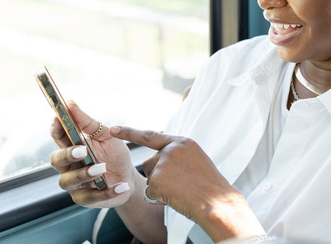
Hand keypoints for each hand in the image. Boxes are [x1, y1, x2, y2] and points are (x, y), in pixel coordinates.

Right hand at [49, 102, 136, 207]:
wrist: (129, 177)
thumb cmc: (114, 154)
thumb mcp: (106, 135)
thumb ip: (89, 123)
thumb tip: (71, 103)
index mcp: (72, 147)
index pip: (58, 137)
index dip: (55, 128)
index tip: (58, 118)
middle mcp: (69, 166)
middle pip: (56, 160)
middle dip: (67, 154)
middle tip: (82, 150)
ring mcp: (75, 184)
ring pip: (68, 181)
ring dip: (84, 174)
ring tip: (102, 168)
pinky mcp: (86, 199)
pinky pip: (91, 197)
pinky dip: (107, 192)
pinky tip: (121, 185)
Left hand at [112, 126, 265, 240]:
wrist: (217, 201)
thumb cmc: (209, 185)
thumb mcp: (197, 159)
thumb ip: (178, 154)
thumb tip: (158, 157)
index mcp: (183, 142)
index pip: (151, 135)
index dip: (130, 132)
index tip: (113, 129)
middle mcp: (172, 149)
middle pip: (149, 162)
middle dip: (157, 175)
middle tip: (180, 184)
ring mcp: (164, 163)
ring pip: (150, 178)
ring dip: (159, 187)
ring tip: (181, 190)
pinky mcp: (158, 180)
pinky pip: (150, 192)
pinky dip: (160, 198)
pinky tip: (175, 197)